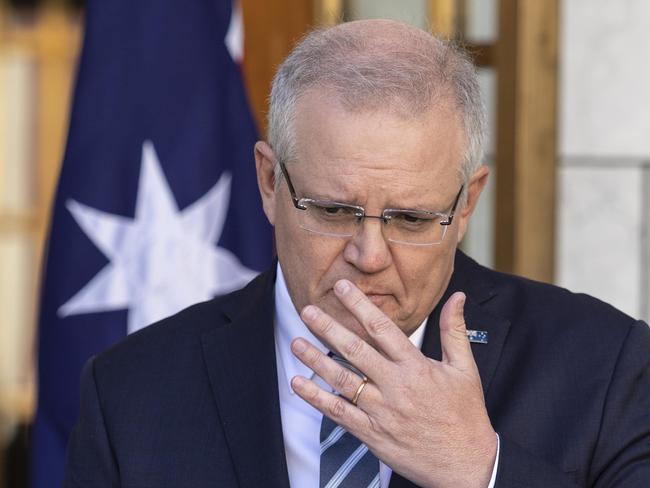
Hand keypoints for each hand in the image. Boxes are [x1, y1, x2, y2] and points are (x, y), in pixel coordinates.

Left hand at [290, 279, 496, 487]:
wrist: (466, 465)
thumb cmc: (466, 415)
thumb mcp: (465, 369)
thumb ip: (455, 330)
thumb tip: (457, 296)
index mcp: (417, 367)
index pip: (382, 329)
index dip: (360, 305)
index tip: (342, 288)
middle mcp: (395, 387)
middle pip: (355, 351)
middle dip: (328, 328)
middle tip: (307, 310)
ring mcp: (381, 412)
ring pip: (342, 381)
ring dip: (315, 361)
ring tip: (296, 342)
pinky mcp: (372, 434)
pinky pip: (340, 414)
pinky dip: (317, 399)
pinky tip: (298, 385)